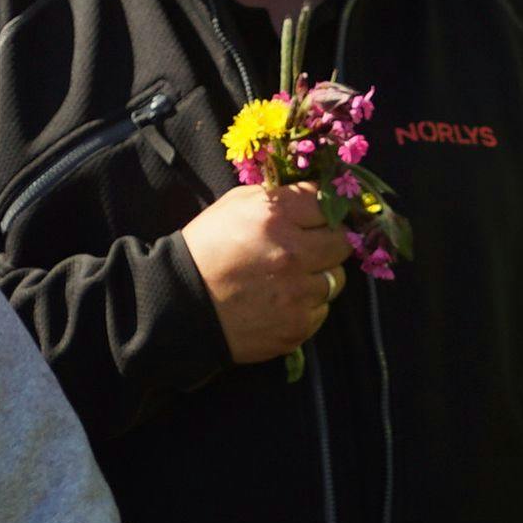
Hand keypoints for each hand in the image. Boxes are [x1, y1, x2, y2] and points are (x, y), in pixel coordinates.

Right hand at [182, 182, 350, 365]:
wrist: (180, 306)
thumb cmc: (206, 250)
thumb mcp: (233, 207)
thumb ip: (276, 198)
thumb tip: (313, 196)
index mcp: (275, 216)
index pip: (326, 203)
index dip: (320, 211)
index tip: (314, 218)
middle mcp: (293, 253)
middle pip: (341, 243)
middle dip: (327, 243)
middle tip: (308, 249)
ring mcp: (298, 293)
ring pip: (336, 279)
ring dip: (319, 277)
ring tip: (291, 279)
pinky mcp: (298, 326)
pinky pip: (321, 310)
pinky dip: (307, 306)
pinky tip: (281, 302)